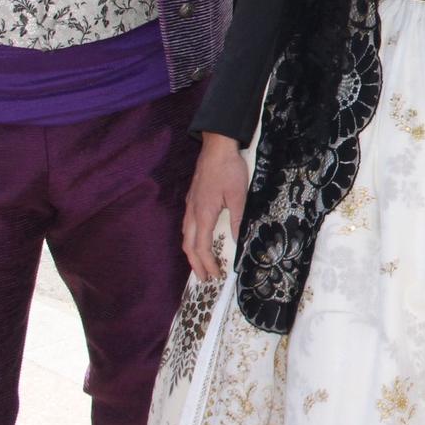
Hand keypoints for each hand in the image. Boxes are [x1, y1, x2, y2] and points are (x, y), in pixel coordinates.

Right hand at [183, 132, 249, 280]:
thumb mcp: (239, 195)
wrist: (216, 146)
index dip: (207, 264)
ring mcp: (190, 205)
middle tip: (204, 279)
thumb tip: (239, 241)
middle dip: (195, 264)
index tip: (216, 275)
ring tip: (200, 264)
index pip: (202, 247)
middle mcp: (192, 212)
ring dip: (192, 253)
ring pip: (186, 235)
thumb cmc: (229, 169)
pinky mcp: (192, 198)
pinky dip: (191, 239)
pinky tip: (198, 240)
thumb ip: (238, 219)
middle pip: (189, 245)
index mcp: (203, 214)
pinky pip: (187, 225)